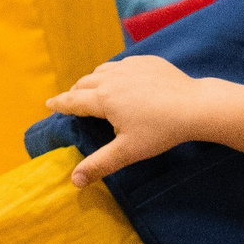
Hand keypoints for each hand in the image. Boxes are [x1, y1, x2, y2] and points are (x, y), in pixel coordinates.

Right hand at [46, 56, 207, 185]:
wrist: (194, 106)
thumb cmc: (160, 131)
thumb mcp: (127, 151)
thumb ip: (99, 164)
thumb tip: (74, 181)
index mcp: (103, 99)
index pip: (74, 100)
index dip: (60, 103)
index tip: (49, 103)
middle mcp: (112, 78)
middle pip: (85, 82)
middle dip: (75, 91)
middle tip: (72, 99)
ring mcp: (130, 66)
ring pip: (103, 70)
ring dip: (93, 79)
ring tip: (93, 88)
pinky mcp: (147, 61)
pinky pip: (123, 64)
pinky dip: (116, 72)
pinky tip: (122, 79)